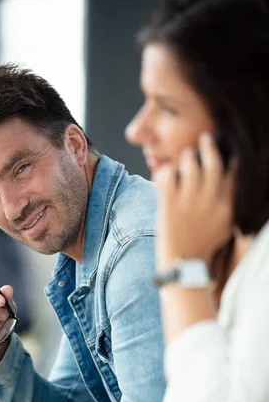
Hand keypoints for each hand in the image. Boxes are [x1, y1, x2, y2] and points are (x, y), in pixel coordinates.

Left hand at [154, 133, 235, 270]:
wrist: (184, 263)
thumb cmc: (204, 244)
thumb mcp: (225, 225)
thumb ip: (229, 202)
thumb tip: (231, 180)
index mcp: (227, 206)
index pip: (234, 173)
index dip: (231, 156)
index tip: (228, 148)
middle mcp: (210, 201)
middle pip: (213, 163)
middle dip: (209, 146)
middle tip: (205, 138)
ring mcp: (189, 203)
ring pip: (190, 165)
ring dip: (187, 156)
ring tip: (186, 155)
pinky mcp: (169, 205)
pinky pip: (168, 177)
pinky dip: (167, 170)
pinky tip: (166, 172)